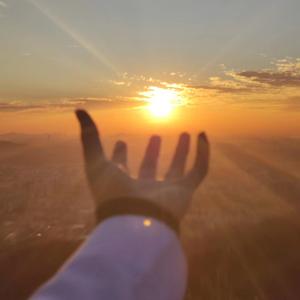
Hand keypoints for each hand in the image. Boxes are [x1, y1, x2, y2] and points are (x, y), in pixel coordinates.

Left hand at [76, 109, 208, 220]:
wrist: (135, 222)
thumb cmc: (112, 193)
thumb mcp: (95, 160)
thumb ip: (89, 136)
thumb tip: (78, 110)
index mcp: (121, 183)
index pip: (121, 166)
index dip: (120, 154)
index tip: (120, 141)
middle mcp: (143, 187)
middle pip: (149, 167)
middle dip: (152, 151)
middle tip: (155, 135)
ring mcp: (166, 190)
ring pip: (176, 168)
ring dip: (182, 151)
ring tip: (185, 133)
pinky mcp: (185, 192)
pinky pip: (199, 170)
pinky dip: (203, 154)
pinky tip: (202, 135)